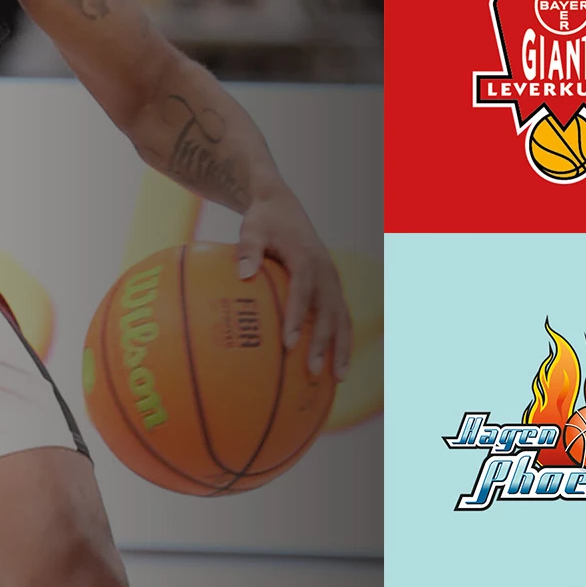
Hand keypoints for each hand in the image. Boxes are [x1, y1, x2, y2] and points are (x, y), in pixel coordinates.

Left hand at [234, 190, 350, 381]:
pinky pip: (340, 317)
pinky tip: (336, 365)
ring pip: (342, 318)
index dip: (298, 317)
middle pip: (329, 311)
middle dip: (323, 343)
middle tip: (313, 370)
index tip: (289, 343)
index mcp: (306, 257)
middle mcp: (325, 272)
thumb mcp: (251, 227)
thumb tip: (243, 274)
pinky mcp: (331, 288)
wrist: (283, 207)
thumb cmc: (263, 220)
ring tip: (338, 379)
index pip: (303, 291)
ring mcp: (332, 281)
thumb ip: (248, 248)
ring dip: (341, 348)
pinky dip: (341, 341)